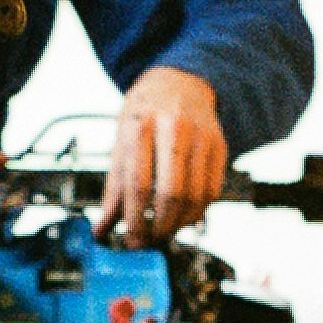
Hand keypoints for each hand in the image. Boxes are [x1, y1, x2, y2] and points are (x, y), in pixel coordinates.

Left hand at [95, 67, 226, 243]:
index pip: (138, 184)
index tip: (131, 239)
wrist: (180, 82)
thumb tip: (102, 227)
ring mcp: (201, 136)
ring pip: (195, 197)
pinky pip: (212, 191)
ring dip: (179, 224)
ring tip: (164, 231)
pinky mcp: (219, 146)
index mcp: (141, 124)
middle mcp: (174, 128)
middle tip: (149, 241)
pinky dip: (197, 213)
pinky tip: (183, 217)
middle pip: (171, 193)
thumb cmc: (145, 112)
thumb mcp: (121, 140)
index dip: (135, 220)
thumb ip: (114, 186)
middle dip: (159, 227)